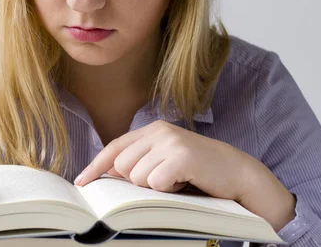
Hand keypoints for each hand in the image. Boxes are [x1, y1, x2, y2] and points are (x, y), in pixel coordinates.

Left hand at [74, 120, 295, 230]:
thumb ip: (139, 162)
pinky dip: (168, 190)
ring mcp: (170, 142)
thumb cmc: (199, 171)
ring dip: (155, 187)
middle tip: (165, 180)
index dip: (95, 166)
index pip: (114, 147)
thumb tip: (106, 172)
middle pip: (121, 166)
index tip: (81, 182)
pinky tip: (185, 183)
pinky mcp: (181, 156)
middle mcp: (158, 131)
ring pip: (136, 177)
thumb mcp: (165, 162)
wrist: (239, 174)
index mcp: (152, 130)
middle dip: (138, 181)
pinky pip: (155, 183)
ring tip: (177, 181)